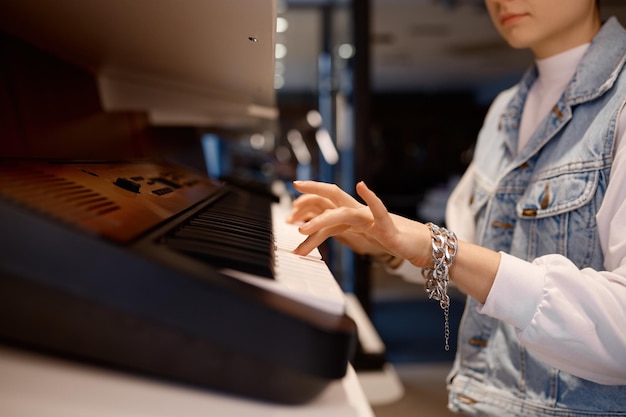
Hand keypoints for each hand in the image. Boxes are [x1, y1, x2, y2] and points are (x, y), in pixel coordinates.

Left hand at [290, 180, 431, 267]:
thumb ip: (340, 234)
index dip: (309, 201)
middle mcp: (360, 213)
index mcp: (352, 216)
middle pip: (334, 196)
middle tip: (296, 185)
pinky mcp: (387, 228)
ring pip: (346, 213)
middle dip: (314, 190)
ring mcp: (372, 219)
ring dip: (323, 220)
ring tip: (302, 230)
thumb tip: (311, 237)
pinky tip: (363, 186)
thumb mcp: (360, 238)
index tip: (290, 206)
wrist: (420, 246)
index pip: (327, 205)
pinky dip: (372, 198)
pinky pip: (379, 211)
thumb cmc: (393, 241)